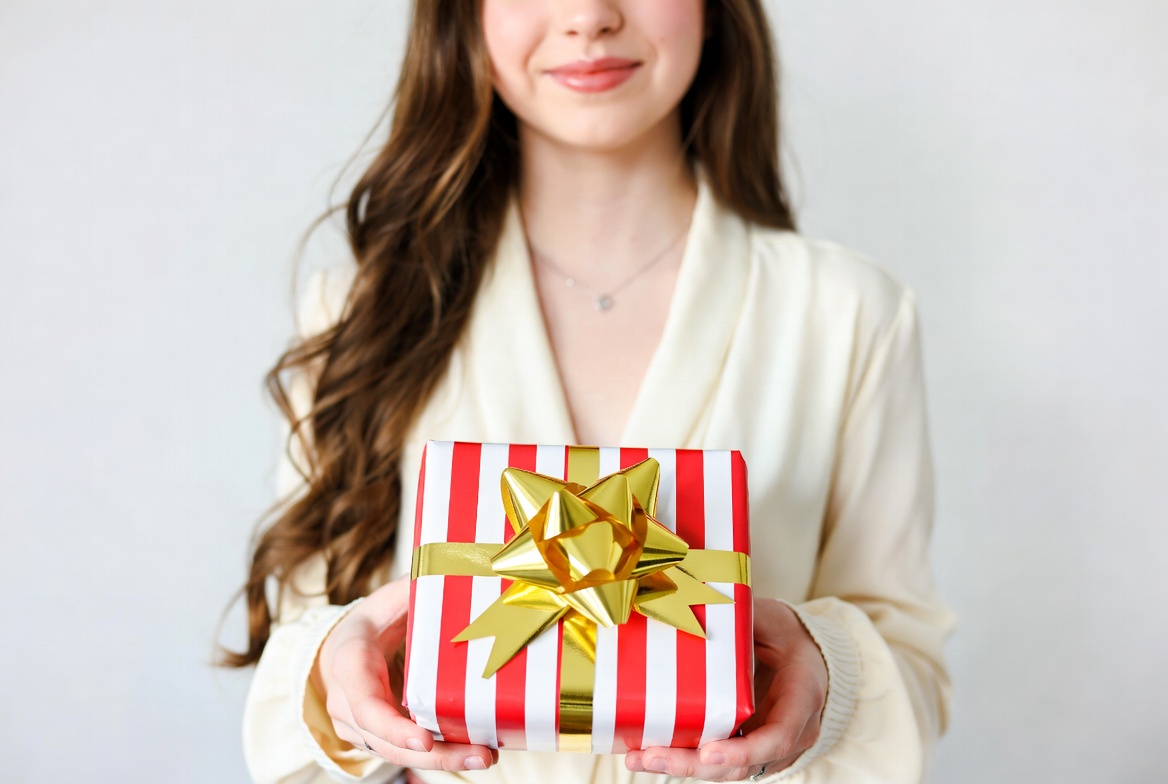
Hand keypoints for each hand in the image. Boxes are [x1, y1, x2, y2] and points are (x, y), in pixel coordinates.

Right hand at [312, 575, 497, 771]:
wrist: (342, 647)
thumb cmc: (372, 621)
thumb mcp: (389, 598)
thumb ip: (417, 589)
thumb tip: (459, 573)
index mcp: (350, 663)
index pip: (366, 703)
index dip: (393, 726)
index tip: (424, 740)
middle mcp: (347, 703)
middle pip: (388, 741)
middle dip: (436, 754)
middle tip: (481, 756)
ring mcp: (359, 726)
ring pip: (398, 753)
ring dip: (444, 759)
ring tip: (487, 756)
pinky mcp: (376, 738)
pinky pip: (406, 751)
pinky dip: (440, 753)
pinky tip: (475, 749)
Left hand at [625, 598, 826, 780]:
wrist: (807, 656)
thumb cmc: (790, 636)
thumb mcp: (773, 619)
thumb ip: (741, 615)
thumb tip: (693, 601)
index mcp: (801, 699)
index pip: (777, 738)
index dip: (743, 751)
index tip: (707, 752)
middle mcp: (789, 733)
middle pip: (742, 766)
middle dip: (693, 765)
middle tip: (651, 757)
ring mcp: (767, 746)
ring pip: (725, 770)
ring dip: (680, 766)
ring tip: (638, 757)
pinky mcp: (746, 746)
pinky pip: (717, 761)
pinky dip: (685, 758)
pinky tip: (648, 751)